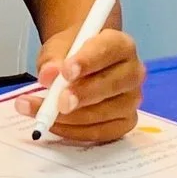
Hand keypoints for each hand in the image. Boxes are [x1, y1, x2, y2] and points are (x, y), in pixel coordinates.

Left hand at [9, 25, 143, 142]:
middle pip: (112, 84)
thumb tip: (48, 75)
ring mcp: (131, 99)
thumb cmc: (72, 55)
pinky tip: (56, 125)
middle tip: (59, 102)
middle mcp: (133, 72)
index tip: (65, 72)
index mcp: (121, 45)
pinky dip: (75, 131)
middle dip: (82, 95)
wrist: (81, 67)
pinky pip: (101, 132)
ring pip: (105, 112)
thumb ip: (52, 60)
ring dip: (72, 117)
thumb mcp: (58, 49)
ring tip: (43, 114)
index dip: (87, 62)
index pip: (108, 50)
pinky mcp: (125, 122)